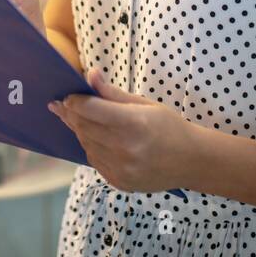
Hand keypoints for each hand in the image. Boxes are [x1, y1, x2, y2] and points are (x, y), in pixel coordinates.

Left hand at [49, 68, 196, 192]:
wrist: (192, 161)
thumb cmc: (170, 127)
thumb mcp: (145, 104)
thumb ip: (113, 93)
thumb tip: (91, 74)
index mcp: (133, 123)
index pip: (90, 109)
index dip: (74, 101)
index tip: (68, 96)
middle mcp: (125, 148)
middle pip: (83, 127)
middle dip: (71, 114)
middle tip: (63, 105)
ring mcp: (121, 168)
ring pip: (86, 144)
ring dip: (80, 131)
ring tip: (79, 120)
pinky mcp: (119, 181)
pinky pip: (94, 161)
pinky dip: (91, 148)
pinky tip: (95, 138)